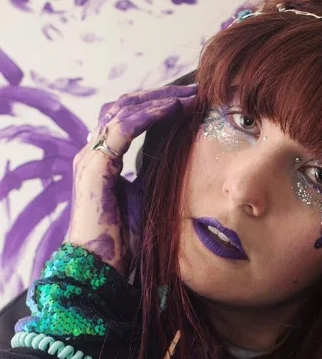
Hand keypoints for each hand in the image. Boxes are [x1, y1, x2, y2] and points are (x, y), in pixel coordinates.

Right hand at [66, 84, 197, 273]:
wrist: (101, 266)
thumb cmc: (123, 241)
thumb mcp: (144, 202)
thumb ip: (153, 180)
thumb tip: (181, 169)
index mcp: (103, 160)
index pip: (127, 119)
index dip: (156, 107)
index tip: (189, 103)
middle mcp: (93, 153)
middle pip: (123, 106)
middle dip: (160, 95)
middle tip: (194, 92)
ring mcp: (91, 158)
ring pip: (123, 110)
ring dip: (158, 99)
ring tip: (189, 97)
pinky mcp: (96, 166)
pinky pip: (123, 127)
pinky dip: (149, 114)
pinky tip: (173, 108)